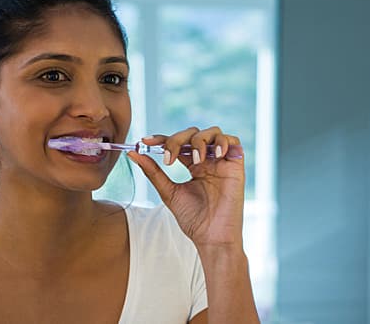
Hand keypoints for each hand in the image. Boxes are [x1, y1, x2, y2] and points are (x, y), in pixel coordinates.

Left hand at [127, 126, 245, 247]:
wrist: (211, 237)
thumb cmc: (193, 219)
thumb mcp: (168, 192)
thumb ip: (153, 172)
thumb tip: (133, 153)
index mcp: (192, 166)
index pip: (177, 143)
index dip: (162, 138)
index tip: (145, 142)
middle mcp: (207, 160)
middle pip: (193, 133)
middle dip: (178, 140)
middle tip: (169, 158)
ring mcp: (222, 162)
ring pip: (213, 132)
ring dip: (200, 140)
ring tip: (195, 159)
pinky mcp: (236, 166)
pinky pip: (234, 142)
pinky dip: (222, 142)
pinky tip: (214, 155)